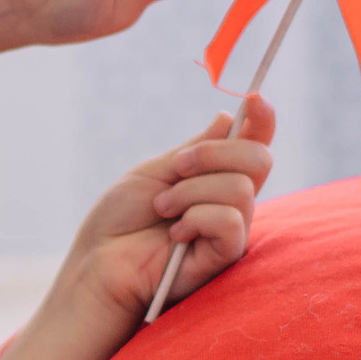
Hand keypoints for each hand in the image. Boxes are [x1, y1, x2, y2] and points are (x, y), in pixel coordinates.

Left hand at [70, 95, 278, 316]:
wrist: (99, 261)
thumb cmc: (119, 220)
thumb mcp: (156, 171)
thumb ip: (197, 149)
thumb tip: (230, 118)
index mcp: (214, 178)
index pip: (253, 145)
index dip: (262, 119)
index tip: (253, 98)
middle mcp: (230, 202)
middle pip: (259, 159)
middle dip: (214, 153)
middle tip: (177, 168)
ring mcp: (231, 230)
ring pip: (239, 188)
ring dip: (190, 192)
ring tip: (163, 210)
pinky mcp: (225, 257)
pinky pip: (229, 220)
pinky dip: (196, 219)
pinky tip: (174, 236)